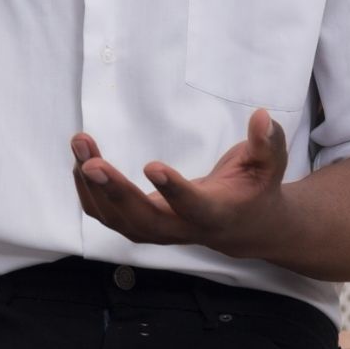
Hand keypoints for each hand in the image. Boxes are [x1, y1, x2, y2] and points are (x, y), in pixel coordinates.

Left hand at [71, 109, 292, 259]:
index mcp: (217, 214)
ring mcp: (158, 232)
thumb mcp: (269, 166)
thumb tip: (262, 116)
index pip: (194, 208)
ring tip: (80, 144)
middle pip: (144, 221)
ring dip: (93, 185)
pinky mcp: (140, 225)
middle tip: (91, 161)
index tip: (151, 165)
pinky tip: (80, 160)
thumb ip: (267, 143)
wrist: (244, 227)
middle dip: (115, 192)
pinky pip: (107, 216)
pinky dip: (88, 191)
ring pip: (118, 220)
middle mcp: (183, 229)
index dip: (174, 190)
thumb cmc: (255, 189)